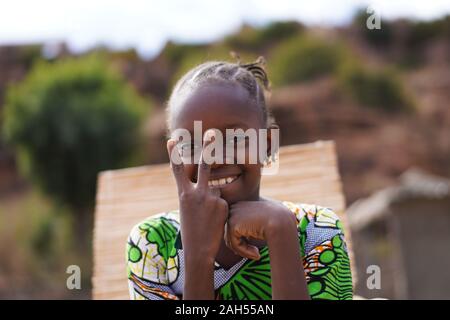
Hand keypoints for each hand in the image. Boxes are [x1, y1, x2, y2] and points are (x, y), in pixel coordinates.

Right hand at [167, 130, 228, 262]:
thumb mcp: (187, 210)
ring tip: (207, 216)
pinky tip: (215, 222)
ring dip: (214, 200)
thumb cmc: (191, 230)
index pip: (178, 170)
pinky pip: (224, 201)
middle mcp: (196, 193)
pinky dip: (221, 210)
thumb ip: (195, 194)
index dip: (174, 154)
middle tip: (213, 132)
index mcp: (183, 194)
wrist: (199, 250)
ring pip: (216, 189)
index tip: (171, 140)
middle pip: (205, 165)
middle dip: (209, 148)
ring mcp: (210, 198)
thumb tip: (210, 184)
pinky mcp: (222, 205)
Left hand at [225, 199, 297, 259]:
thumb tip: (235, 244)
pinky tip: (257, 253)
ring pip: (230, 239)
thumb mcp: (260, 223)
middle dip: (239, 245)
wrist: (282, 222)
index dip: (242, 239)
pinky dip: (244, 251)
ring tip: (256, 253)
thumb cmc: (276, 223)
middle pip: (228, 232)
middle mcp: (235, 207)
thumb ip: (248, 228)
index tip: (254, 247)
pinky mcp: (233, 223)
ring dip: (242, 250)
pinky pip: (234, 243)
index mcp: (241, 205)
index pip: (233, 225)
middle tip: (254, 253)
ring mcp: (233, 214)